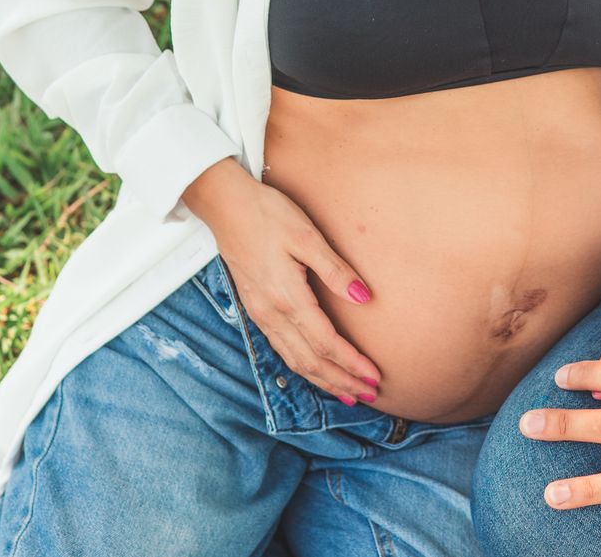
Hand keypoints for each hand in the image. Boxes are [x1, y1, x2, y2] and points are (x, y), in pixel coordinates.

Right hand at [180, 160, 380, 405]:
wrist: (225, 207)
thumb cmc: (268, 214)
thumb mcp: (307, 236)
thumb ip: (335, 270)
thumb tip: (365, 298)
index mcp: (287, 297)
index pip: (326, 343)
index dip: (352, 363)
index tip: (375, 377)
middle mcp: (272, 313)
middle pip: (311, 361)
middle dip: (341, 380)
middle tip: (369, 394)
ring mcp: (261, 313)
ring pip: (294, 360)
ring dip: (322, 379)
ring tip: (346, 391)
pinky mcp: (256, 308)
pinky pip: (281, 348)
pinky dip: (302, 365)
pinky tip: (314, 368)